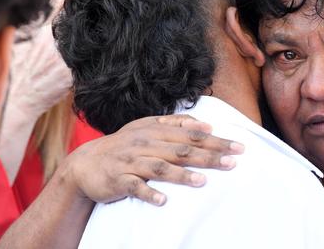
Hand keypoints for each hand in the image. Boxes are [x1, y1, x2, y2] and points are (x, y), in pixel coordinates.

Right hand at [64, 114, 243, 205]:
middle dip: (209, 156)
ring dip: (182, 175)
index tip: (238, 147)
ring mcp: (131, 162)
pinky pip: (135, 187)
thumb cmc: (125, 146)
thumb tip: (206, 124)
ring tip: (202, 181)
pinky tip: (164, 200)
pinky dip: (149, 193)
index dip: (216, 140)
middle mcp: (145, 143)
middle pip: (182, 150)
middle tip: (232, 163)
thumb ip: (176, 123)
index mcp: (155, 129)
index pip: (192, 135)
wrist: (85, 164)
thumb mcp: (148, 127)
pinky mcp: (118, 180)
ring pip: (160, 167)